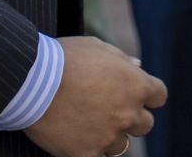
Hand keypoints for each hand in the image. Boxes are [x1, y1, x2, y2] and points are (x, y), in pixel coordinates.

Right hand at [26, 36, 164, 156]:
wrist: (32, 81)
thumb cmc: (64, 58)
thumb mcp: (96, 47)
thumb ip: (121, 58)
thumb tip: (137, 64)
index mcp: (135, 84)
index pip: (159, 96)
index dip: (148, 95)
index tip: (135, 93)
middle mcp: (127, 113)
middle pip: (145, 124)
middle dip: (131, 117)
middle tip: (109, 109)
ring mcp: (108, 136)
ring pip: (121, 145)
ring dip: (110, 135)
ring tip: (88, 123)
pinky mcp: (86, 153)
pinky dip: (89, 150)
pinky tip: (77, 139)